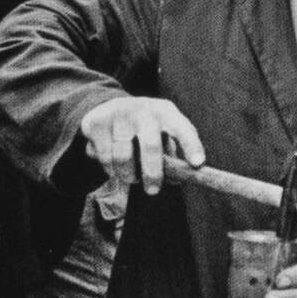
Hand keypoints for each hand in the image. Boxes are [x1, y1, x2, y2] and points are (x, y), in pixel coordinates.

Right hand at [80, 96, 205, 194]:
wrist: (106, 106)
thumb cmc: (144, 128)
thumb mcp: (161, 135)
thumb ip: (172, 157)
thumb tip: (177, 179)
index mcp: (166, 112)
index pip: (182, 128)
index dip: (191, 146)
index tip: (198, 164)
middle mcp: (144, 110)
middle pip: (151, 145)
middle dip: (153, 172)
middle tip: (153, 191)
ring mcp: (119, 113)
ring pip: (123, 156)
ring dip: (128, 174)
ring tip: (130, 177)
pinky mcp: (98, 122)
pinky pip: (105, 156)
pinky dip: (110, 169)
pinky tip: (113, 167)